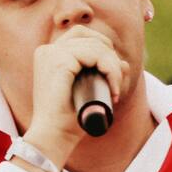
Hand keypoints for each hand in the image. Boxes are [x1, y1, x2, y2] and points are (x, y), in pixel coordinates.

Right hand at [23, 24, 129, 168]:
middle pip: (90, 37)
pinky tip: (113, 87)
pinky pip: (94, 54)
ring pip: (95, 46)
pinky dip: (109, 69)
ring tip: (115, 89)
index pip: (82, 35)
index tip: (111, 74)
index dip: (103, 48)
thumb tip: (124, 63)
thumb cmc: (69, 119)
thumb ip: (105, 76)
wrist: (53, 136)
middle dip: (110, 57)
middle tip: (116, 84)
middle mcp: (47, 51)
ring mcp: (50, 54)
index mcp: (49, 55)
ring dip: (113, 67)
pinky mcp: (58, 61)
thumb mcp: (90, 92)